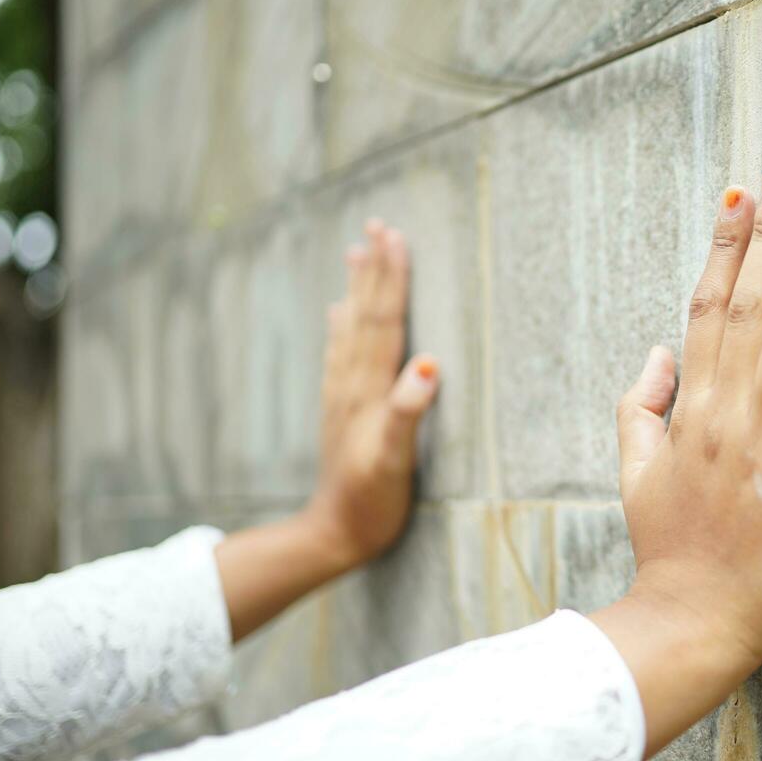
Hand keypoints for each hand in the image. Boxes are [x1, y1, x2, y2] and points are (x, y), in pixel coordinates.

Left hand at [306, 219, 440, 566]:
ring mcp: (344, 397)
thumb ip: (408, 411)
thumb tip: (429, 364)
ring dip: (357, 289)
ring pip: (351, 329)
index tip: (395, 236)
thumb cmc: (371, 501)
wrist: (333, 534)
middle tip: (376, 226)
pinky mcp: (342, 412)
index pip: (384, 322)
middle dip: (373, 270)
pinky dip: (341, 328)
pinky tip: (338, 313)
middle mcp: (353, 385)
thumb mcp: (394, 460)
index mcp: (370, 390)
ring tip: (356, 252)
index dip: (391, 279)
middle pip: (365, 315)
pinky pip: (340, 356)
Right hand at [590, 166, 761, 755]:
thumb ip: (640, 409)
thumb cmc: (669, 551)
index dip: (721, 248)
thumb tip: (655, 353)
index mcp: (688, 409)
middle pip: (746, 305)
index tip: (736, 196)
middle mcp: (725, 412)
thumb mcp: (635, 474)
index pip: (704, 309)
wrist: (689, 621)